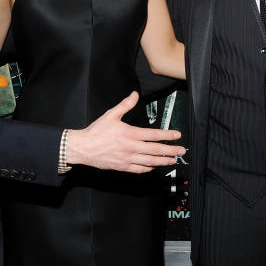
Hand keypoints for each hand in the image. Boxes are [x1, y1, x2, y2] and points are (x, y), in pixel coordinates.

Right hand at [66, 91, 184, 172]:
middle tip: (181, 150)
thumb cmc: (96, 132)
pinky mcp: (123, 167)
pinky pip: (140, 169)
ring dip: (163, 161)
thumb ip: (125, 105)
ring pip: (150, 161)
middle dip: (171, 150)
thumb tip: (134, 95)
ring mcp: (128, 159)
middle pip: (156, 150)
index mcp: (130, 134)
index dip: (168, 135)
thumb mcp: (111, 115)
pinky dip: (149, 168)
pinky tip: (154, 166)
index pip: (154, 134)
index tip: (177, 135)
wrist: (83, 148)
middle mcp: (131, 147)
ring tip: (173, 160)